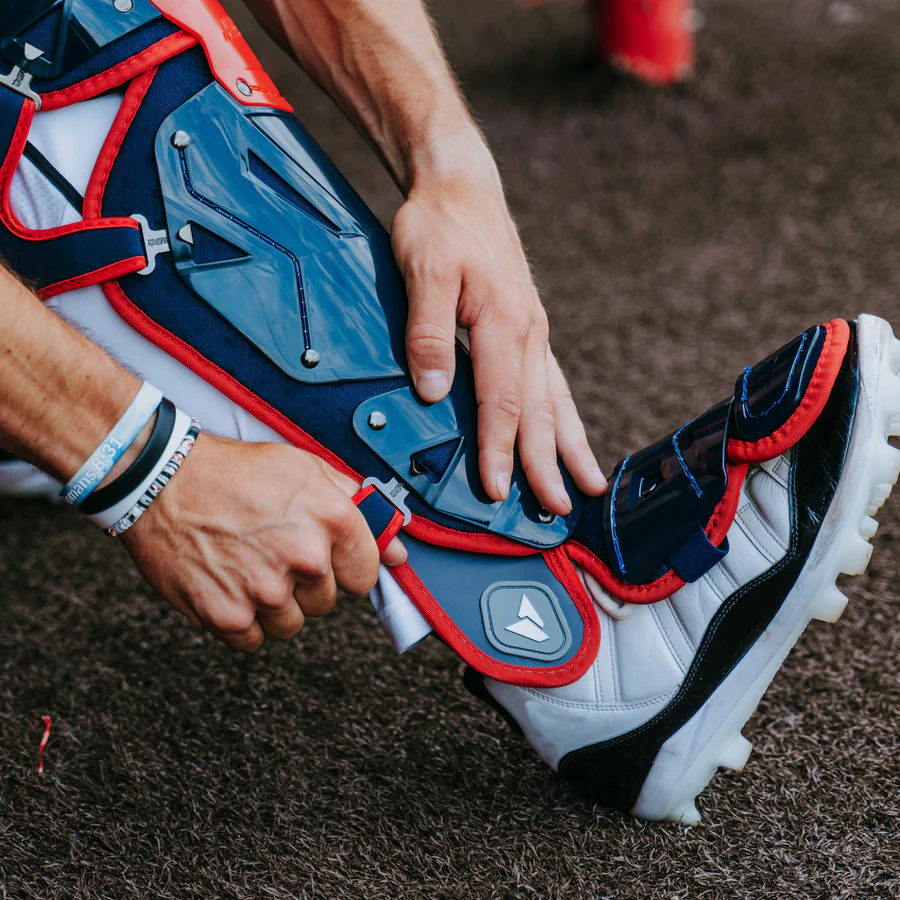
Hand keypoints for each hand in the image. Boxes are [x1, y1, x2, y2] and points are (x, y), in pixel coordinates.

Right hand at [121, 434, 404, 650]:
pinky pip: (254, 640)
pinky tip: (228, 585)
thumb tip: (399, 549)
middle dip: (305, 581)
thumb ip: (358, 507)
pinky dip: (242, 620)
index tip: (324, 556)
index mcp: (331, 519)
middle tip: (272, 550)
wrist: (160, 480)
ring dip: (274, 604)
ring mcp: (266, 590)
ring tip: (247, 566)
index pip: (365, 573)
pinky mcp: (227, 616)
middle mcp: (305, 557)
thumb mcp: (305, 469)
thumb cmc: (233, 471)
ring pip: (291, 623)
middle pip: (326, 600)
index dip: (343, 565)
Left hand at [391, 151, 606, 516]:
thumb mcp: (423, 271)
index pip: (502, 402)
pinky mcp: (529, 326)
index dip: (499, 450)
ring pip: (557, 399)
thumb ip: (429, 332)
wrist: (461, 186)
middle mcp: (528, 332)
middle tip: (558, 509)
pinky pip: (553, 381)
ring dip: (570, 446)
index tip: (496, 490)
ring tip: (588, 483)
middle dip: (547, 464)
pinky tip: (568, 433)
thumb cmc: (439, 226)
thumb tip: (435, 391)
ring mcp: (534, 330)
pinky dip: (563, 415)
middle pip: (540, 411)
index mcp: (504, 323)